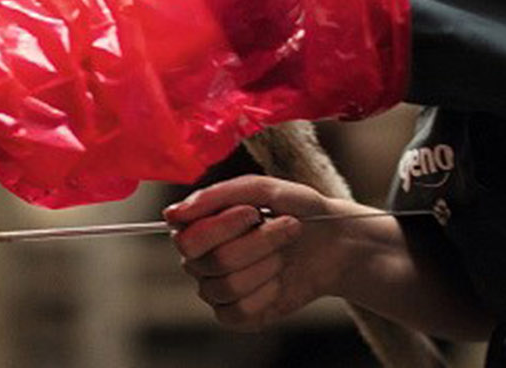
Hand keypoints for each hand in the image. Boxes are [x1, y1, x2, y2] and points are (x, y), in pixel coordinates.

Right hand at [162, 175, 355, 330]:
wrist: (334, 242)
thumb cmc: (296, 210)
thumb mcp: (262, 189)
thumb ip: (217, 196)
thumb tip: (171, 215)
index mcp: (198, 226)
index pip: (186, 237)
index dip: (223, 227)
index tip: (253, 213)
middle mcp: (200, 259)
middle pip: (214, 261)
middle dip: (259, 243)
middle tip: (286, 227)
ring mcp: (216, 289)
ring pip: (229, 286)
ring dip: (268, 264)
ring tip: (284, 253)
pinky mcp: (235, 314)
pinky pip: (238, 312)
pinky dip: (267, 292)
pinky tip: (279, 280)